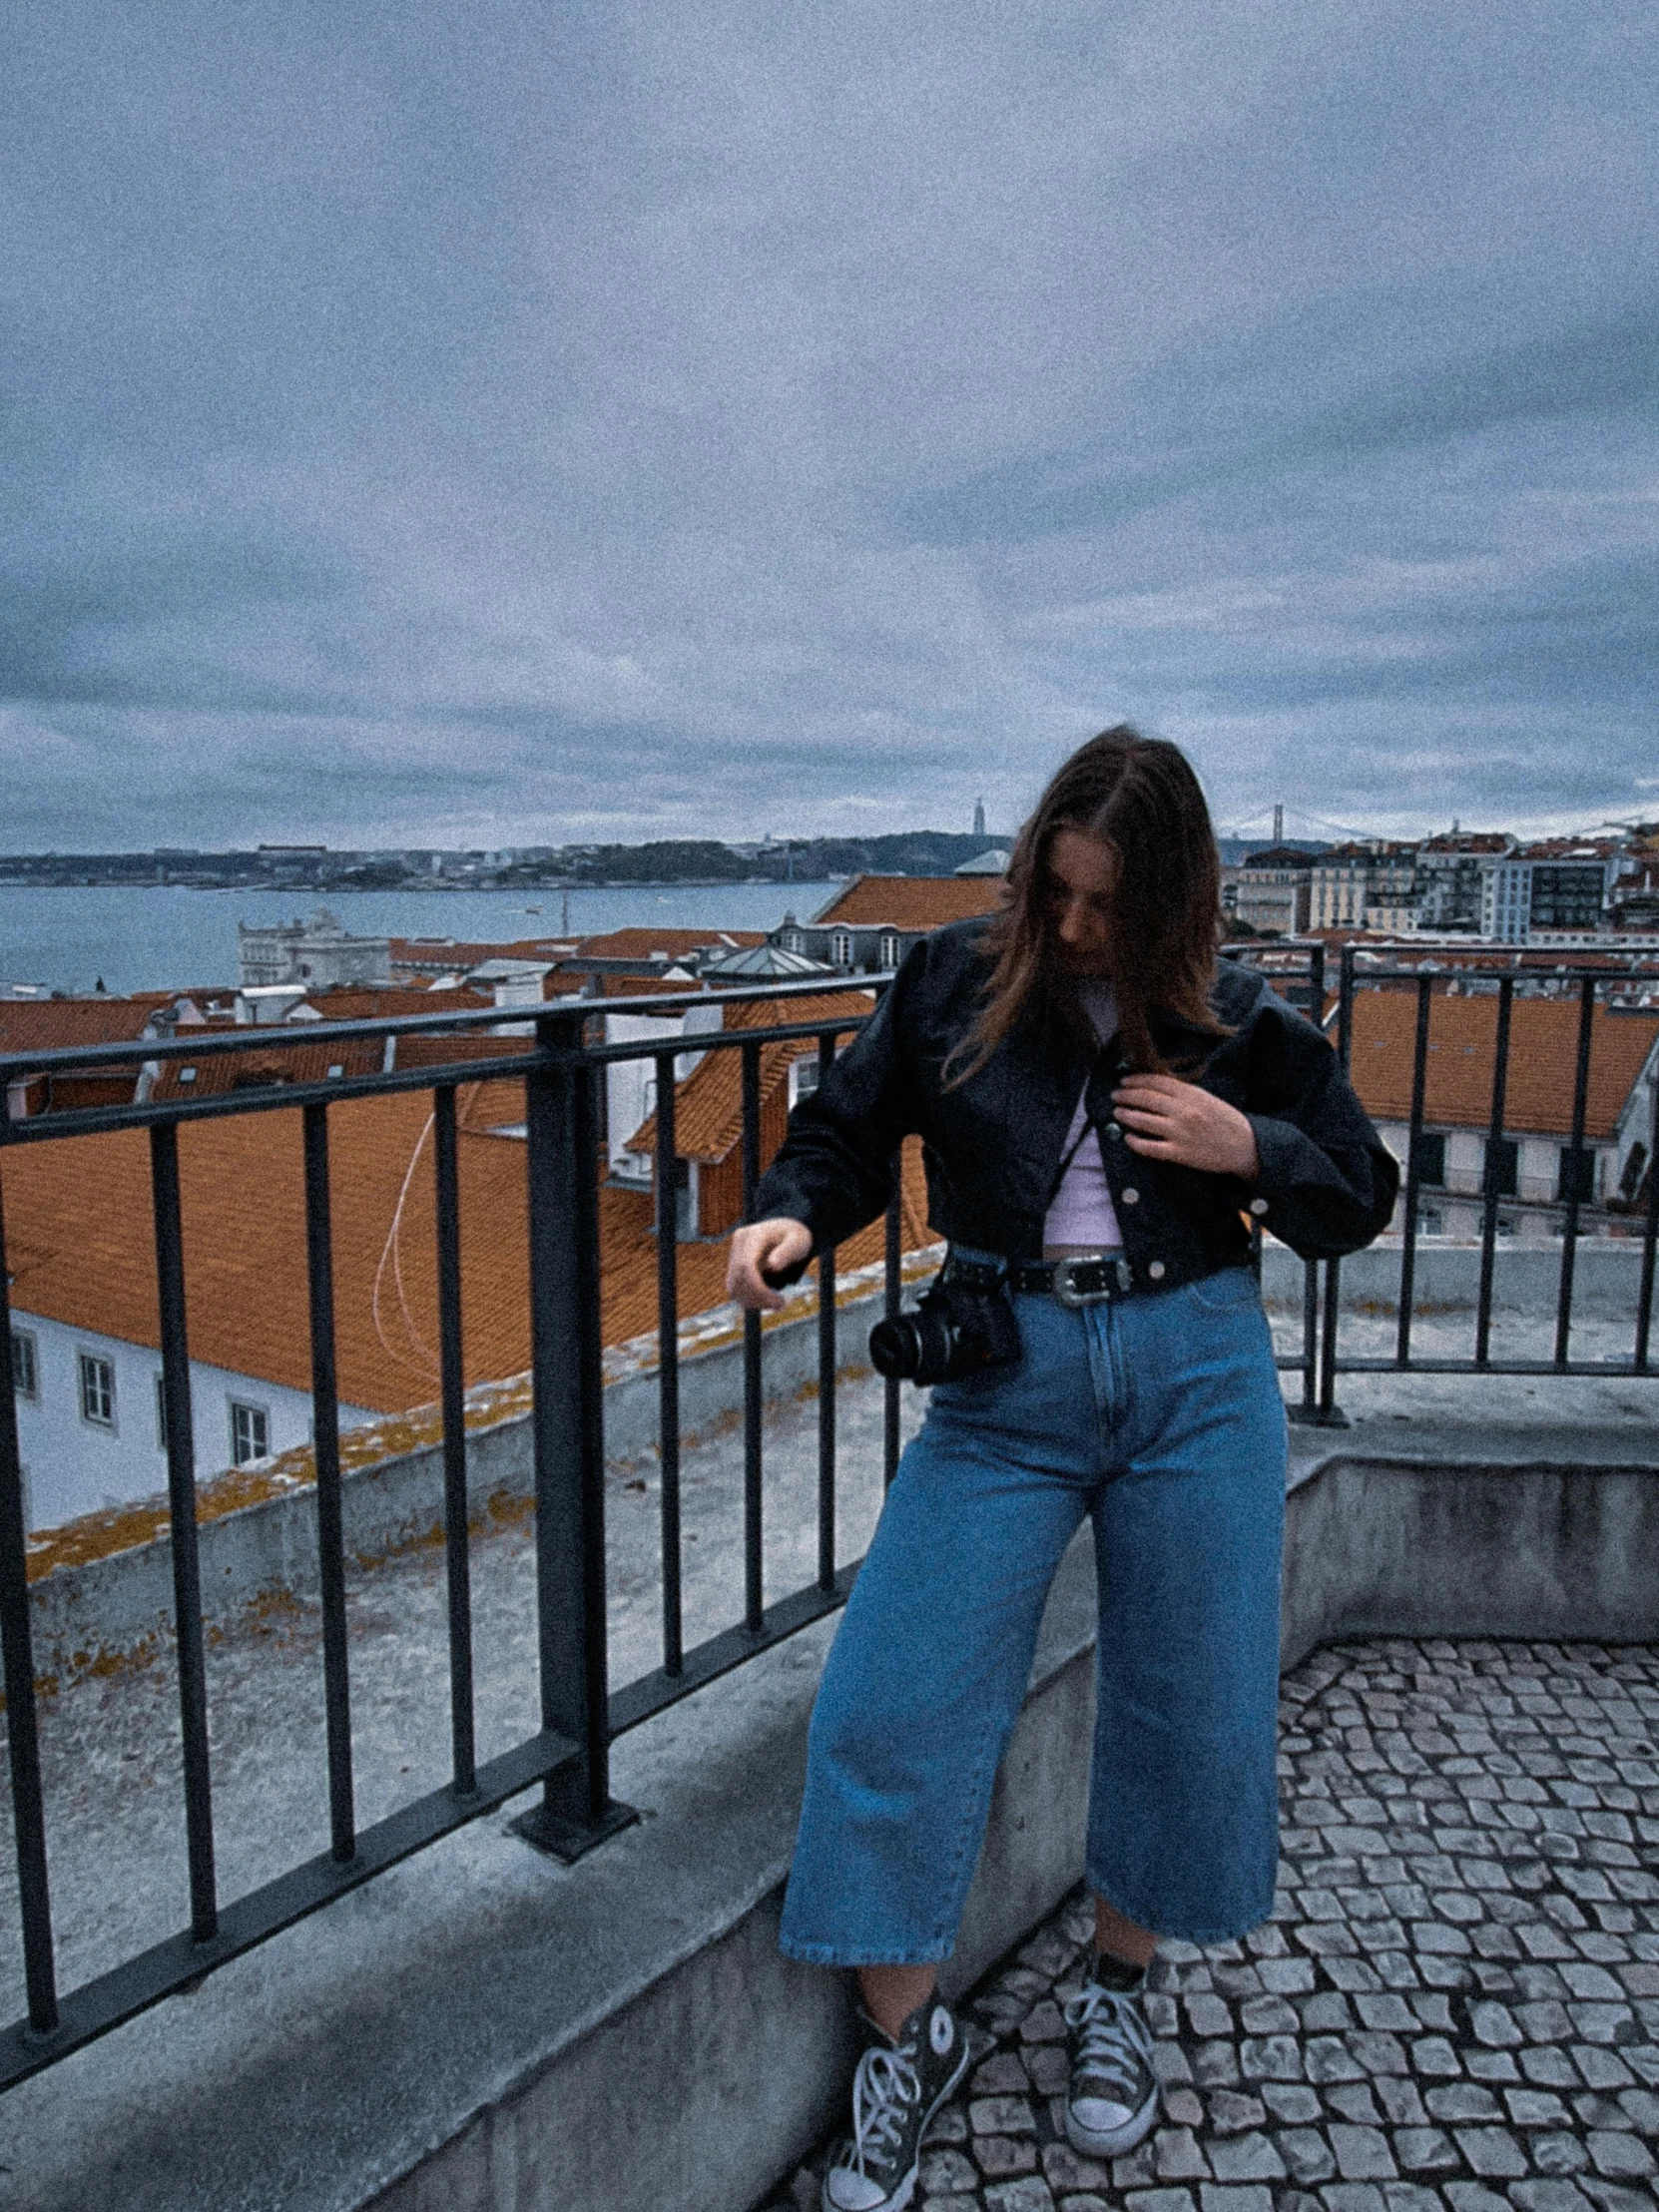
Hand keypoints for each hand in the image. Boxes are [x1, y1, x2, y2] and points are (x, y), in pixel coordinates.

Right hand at [726, 1218, 813, 1310]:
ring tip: (776, 1304)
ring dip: (753, 1301)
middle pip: (738, 1279)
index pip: (746, 1267)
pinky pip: (735, 1288)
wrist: (788, 1231)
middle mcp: (739, 1243)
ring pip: (733, 1287)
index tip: (779, 1301)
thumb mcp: (799, 1241)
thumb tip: (772, 1265)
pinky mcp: (734, 1265)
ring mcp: (734, 1254)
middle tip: (781, 1305)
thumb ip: (787, 1251)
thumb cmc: (796, 1236)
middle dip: (758, 1298)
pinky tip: (766, 1300)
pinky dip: (749, 1299)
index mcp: (753, 1235)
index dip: (758, 1289)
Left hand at [1111, 1075, 1259, 1180]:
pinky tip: (1128, 1138)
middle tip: (1115, 1095)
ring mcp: (1179, 1133)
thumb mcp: (1207, 1098)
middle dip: (1126, 1095)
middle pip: (1146, 1099)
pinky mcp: (1179, 1153)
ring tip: (1117, 1112)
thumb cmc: (1226, 1120)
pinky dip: (1136, 1142)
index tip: (1125, 1080)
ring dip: (1126, 1115)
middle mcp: (1183, 1112)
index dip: (1137, 1080)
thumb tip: (1155, 1086)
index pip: (1157, 1082)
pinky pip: (1150, 1147)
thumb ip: (1183, 1092)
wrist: (1244, 1146)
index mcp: (1191, 1095)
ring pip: (1143, 1121)